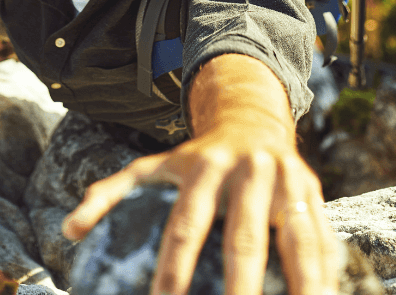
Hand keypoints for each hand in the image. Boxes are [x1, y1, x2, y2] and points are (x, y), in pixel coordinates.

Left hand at [62, 119, 337, 294]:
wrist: (251, 117)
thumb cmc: (195, 158)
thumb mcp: (153, 165)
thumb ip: (111, 192)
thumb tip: (70, 229)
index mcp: (202, 167)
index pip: (185, 225)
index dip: (173, 268)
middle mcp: (247, 172)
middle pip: (244, 238)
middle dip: (239, 287)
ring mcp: (286, 181)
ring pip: (297, 239)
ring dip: (301, 284)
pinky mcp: (314, 192)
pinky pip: (325, 239)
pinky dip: (326, 275)